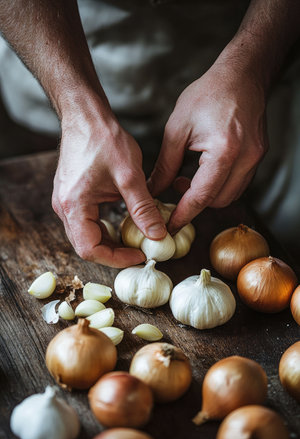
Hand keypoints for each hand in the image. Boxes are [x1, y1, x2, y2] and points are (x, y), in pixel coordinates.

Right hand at [52, 114, 165, 267]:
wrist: (86, 116)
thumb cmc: (104, 140)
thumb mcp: (130, 176)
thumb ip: (143, 208)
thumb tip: (157, 234)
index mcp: (74, 206)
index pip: (90, 249)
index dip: (115, 258)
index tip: (139, 255)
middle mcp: (64, 208)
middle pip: (86, 246)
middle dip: (114, 252)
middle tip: (139, 250)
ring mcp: (65, 202)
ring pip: (87, 235)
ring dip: (110, 241)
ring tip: (134, 238)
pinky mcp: (72, 196)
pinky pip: (86, 222)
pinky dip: (105, 227)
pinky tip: (123, 222)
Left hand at [148, 61, 267, 232]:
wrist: (241, 76)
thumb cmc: (207, 95)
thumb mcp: (177, 130)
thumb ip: (166, 165)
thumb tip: (154, 190)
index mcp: (224, 151)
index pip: (201, 196)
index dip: (183, 214)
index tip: (170, 226)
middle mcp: (245, 159)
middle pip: (218, 201)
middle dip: (195, 203)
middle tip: (176, 188)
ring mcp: (256, 159)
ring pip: (230, 195)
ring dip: (208, 195)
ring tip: (190, 177)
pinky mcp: (259, 156)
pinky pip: (238, 183)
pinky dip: (220, 185)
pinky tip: (205, 171)